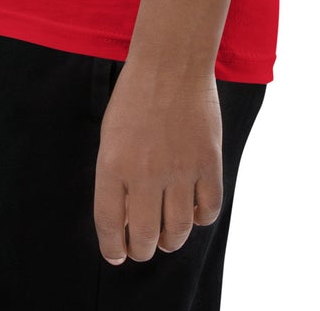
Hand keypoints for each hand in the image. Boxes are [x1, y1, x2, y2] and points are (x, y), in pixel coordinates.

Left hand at [92, 57, 222, 264]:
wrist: (171, 64)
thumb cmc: (135, 98)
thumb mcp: (111, 136)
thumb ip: (115, 178)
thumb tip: (127, 221)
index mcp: (113, 165)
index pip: (110, 225)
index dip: (114, 248)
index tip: (118, 255)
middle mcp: (145, 173)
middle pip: (146, 237)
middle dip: (143, 250)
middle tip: (144, 247)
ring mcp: (180, 170)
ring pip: (179, 231)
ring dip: (171, 240)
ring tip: (167, 235)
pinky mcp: (209, 163)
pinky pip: (208, 210)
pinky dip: (200, 218)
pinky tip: (193, 209)